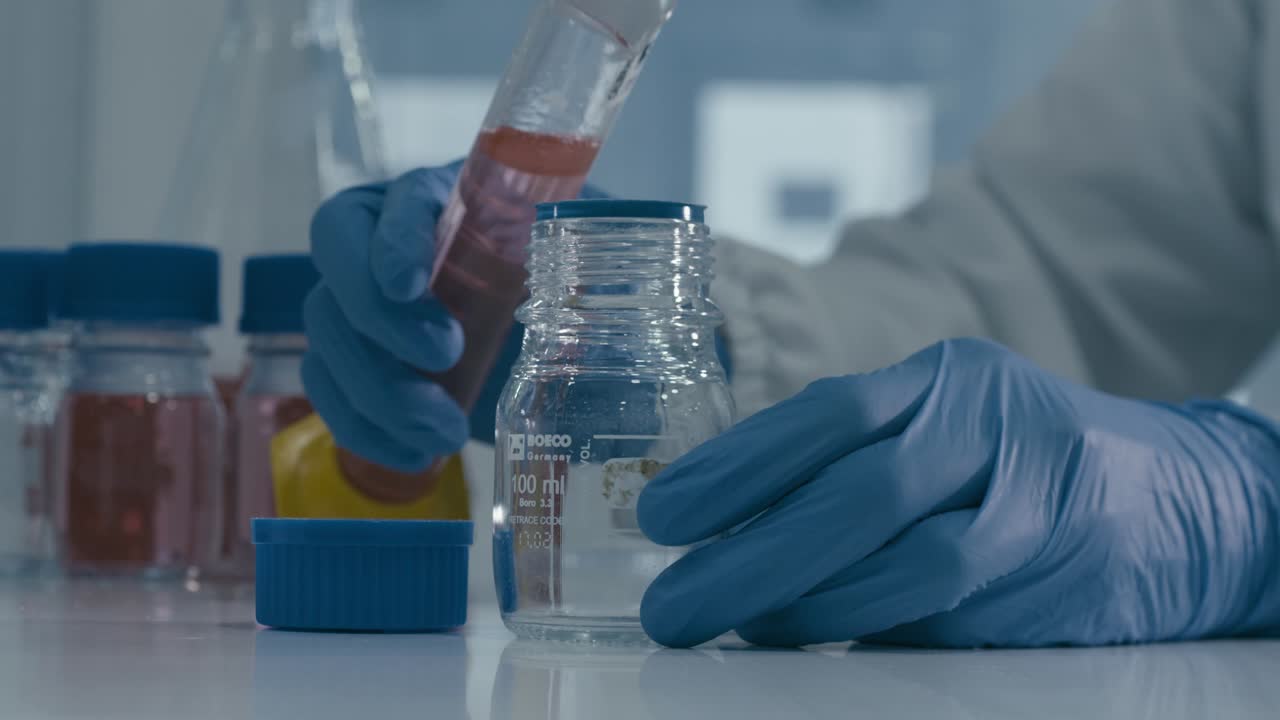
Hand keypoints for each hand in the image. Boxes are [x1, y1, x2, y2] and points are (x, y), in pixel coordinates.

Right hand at [304, 162, 606, 471]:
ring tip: (446, 433)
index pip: (384, 207)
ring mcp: (359, 304)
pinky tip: (412, 455)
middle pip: (336, 278)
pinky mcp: (356, 357)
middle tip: (446, 359)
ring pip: (327, 342)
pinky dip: (364, 428)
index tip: (410, 284)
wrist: (539, 299)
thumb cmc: (556, 256)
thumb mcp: (578, 247)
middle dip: (382, 327)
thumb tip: (616, 277)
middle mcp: (378, 246)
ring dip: (378, 394)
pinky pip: (330, 390)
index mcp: (430, 201)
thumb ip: (594, 258)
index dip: (388, 243)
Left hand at [637, 338, 1279, 647]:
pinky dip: (878, 626)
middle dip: (752, 555)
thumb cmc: (1015, 466)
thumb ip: (850, 467)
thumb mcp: (937, 433)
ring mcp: (1036, 495)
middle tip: (674, 602)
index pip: (825, 414)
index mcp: (940, 378)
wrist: (1174, 496)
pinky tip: (820, 635)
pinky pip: (955, 608)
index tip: (662, 516)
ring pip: (912, 560)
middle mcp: (989, 423)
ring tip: (734, 625)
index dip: (735, 468)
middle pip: (858, 492)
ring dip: (809, 604)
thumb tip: (727, 534)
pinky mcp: (1067, 566)